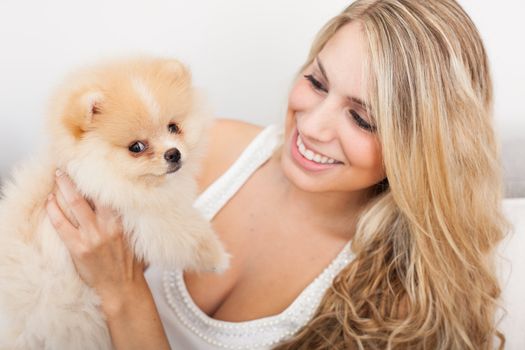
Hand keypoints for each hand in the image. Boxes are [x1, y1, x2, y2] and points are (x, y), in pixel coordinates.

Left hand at [46, 169, 144, 313]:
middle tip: (68, 166)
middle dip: (76, 179)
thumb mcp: (136, 237)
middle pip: (88, 194)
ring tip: (58, 177)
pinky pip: (61, 224)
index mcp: (122, 221)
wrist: (122, 287)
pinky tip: (50, 201)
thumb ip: (130, 219)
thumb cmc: (131, 263)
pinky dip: (54, 210)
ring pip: (74, 204)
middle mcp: (107, 226)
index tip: (91, 167)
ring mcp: (91, 236)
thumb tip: (128, 200)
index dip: (98, 178)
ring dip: (63, 188)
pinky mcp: (78, 248)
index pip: (108, 193)